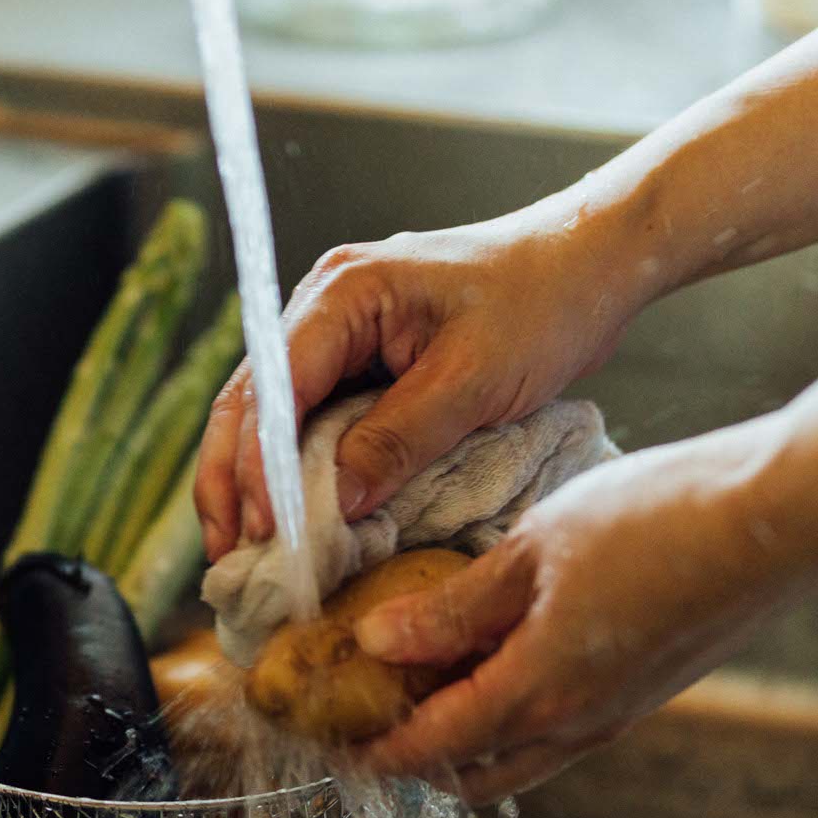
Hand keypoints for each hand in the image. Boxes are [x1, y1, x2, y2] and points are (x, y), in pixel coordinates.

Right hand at [194, 191, 658, 561]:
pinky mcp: (361, 361)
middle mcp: (323, 307)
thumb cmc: (542, 304)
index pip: (275, 386)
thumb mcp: (474, 381)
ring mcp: (337, 334)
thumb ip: (398, 439)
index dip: (260, 464)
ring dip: (252, 480)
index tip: (264, 531)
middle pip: (250, 400)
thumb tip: (335, 503)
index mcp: (342, 293)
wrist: (589, 263)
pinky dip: (295, 470)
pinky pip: (311, 420)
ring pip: (269, 414)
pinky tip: (290, 517)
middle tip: (228, 554)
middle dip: (231, 479)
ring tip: (239, 549)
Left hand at [353, 416, 817, 802]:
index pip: (430, 748)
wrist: (780, 519)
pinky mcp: (646, 691)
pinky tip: (500, 662)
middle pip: (474, 775)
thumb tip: (375, 641)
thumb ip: (452, 605)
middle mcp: (576, 724)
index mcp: (537, 693)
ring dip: (467, 744)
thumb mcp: (534, 549)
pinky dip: (513, 719)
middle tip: (369, 727)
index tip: (330, 744)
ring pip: (521, 758)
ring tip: (424, 694)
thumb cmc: (657, 520)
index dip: (373, 754)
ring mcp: (617, 714)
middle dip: (415, 764)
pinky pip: (561, 729)